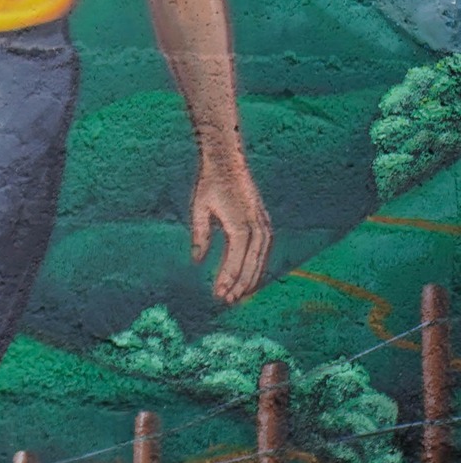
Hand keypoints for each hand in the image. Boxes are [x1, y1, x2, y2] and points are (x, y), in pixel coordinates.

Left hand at [192, 150, 271, 303]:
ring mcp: (264, 224)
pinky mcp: (266, 223)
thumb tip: (196, 262)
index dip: (228, 278)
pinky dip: (257, 266)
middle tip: (226, 301)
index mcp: (240, 224)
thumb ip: (200, 235)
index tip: (218, 294)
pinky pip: (264, 251)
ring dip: (250, 279)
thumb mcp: (199, 208)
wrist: (228, 161)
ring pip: (261, 260)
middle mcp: (257, 226)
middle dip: (239, 284)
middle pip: (251, 264)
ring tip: (238, 295)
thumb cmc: (210, 184)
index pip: (235, 259)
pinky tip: (248, 277)